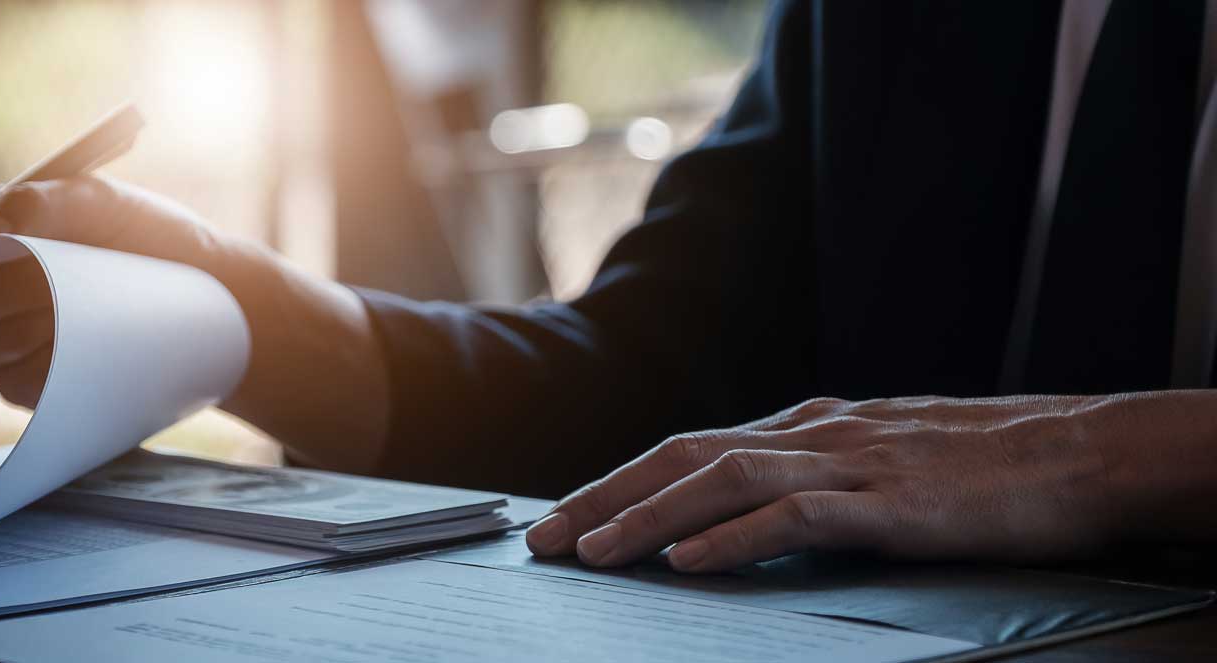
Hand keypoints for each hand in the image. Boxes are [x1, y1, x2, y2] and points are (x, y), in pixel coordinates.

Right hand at [0, 177, 390, 470]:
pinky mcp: (21, 383)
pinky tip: (99, 346)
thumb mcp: (106, 202)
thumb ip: (44, 205)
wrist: (204, 305)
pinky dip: (62, 364)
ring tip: (101, 304)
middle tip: (54, 281)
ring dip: (45, 327)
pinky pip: (16, 384)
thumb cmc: (153, 239)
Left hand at [522, 394, 1188, 572]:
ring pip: (721, 479)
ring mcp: (850, 461)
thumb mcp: (880, 458)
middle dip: (604, 497)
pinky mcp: (889, 500)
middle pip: (682, 455)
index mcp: (808, 425)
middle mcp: (813, 433)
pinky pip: (793, 515)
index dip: (619, 481)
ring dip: (647, 517)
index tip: (566, 518)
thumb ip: (814, 475)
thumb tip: (745, 504)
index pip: (689, 447)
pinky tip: (686, 561)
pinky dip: (731, 537)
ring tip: (593, 554)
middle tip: (544, 541)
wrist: (1083, 452)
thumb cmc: (987, 465)